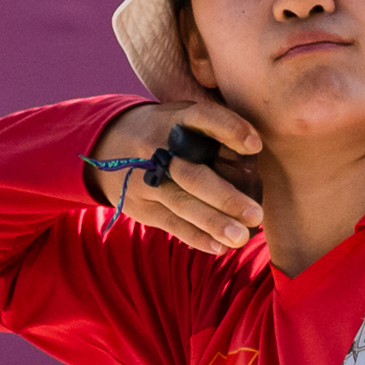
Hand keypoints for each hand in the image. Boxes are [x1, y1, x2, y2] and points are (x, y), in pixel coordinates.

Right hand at [86, 100, 265, 255]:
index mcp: (176, 119)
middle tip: (256, 214)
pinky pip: (171, 224)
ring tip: (241, 237)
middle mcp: (158, 148)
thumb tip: (258, 158)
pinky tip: (219, 247)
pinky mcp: (142, 206)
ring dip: (213, 222)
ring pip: (182, 204)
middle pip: (192, 175)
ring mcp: (146, 179)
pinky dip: (196, 237)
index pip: (203, 118)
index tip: (255, 146)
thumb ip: (217, 132)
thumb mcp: (184, 116)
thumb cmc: (167, 132)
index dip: (229, 129)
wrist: (106, 145)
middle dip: (224, 197)